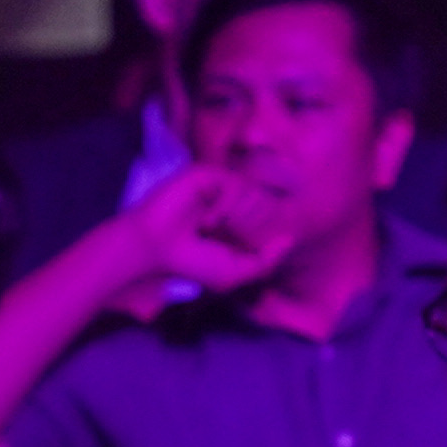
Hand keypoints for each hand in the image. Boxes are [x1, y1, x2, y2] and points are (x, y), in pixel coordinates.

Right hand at [66, 155, 258, 321]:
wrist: (156, 251)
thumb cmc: (191, 263)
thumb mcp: (236, 272)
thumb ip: (265, 261)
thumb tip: (290, 240)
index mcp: (238, 222)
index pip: (270, 218)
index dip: (270, 231)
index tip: (255, 245)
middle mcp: (230, 201)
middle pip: (265, 202)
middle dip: (254, 222)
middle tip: (229, 235)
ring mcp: (217, 186)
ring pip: (251, 191)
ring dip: (237, 214)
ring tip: (212, 227)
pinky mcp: (204, 174)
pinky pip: (233, 182)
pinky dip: (226, 204)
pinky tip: (209, 220)